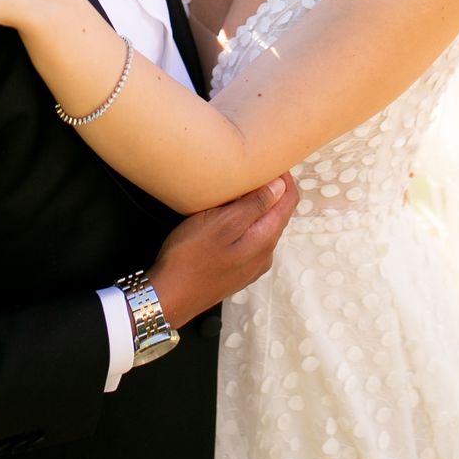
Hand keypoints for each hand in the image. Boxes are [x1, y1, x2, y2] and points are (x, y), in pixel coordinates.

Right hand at [148, 173, 299, 327]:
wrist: (169, 297)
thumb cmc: (191, 257)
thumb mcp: (222, 223)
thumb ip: (255, 205)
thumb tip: (280, 185)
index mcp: (265, 239)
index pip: (289, 201)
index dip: (283, 177)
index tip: (267, 161)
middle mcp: (265, 254)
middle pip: (278, 213)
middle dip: (270, 190)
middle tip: (249, 171)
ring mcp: (252, 265)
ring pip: (262, 226)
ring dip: (255, 206)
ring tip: (235, 190)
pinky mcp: (237, 270)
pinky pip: (250, 238)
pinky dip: (244, 222)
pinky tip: (225, 217)